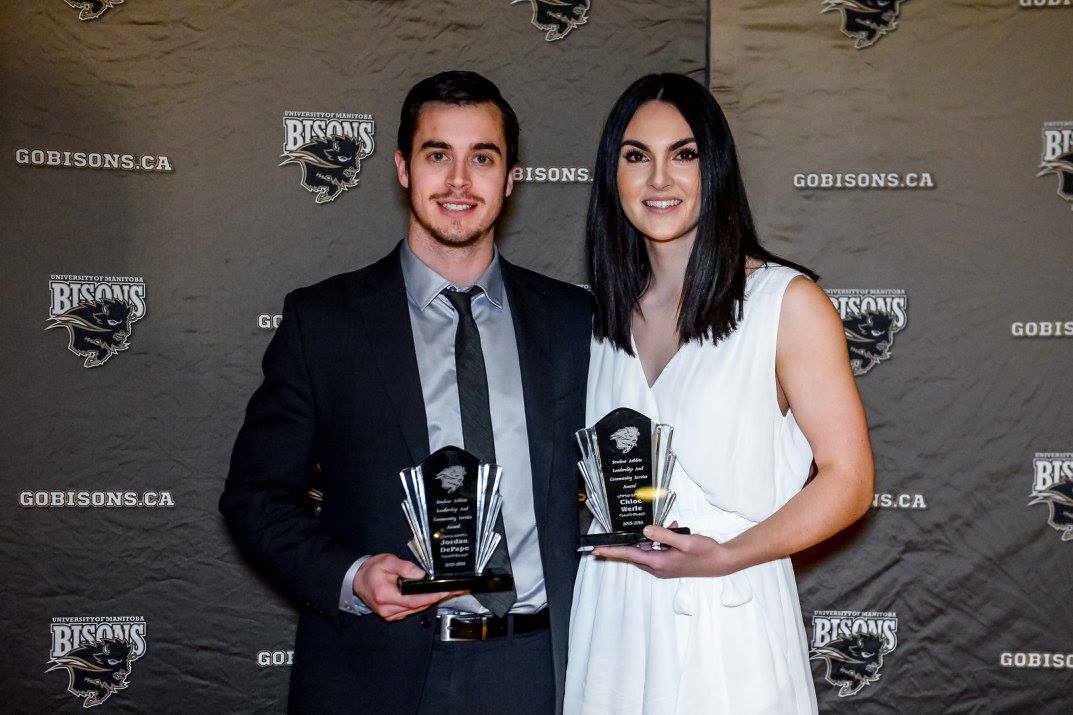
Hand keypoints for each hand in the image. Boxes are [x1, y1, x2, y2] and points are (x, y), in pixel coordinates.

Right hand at [353, 553, 461, 620]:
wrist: (358, 580)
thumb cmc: (371, 570)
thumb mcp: (388, 561)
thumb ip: (405, 567)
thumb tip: (421, 575)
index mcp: (386, 596)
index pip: (414, 600)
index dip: (432, 597)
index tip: (445, 592)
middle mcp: (388, 610)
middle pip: (418, 607)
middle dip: (436, 598)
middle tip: (453, 591)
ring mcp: (390, 615)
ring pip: (415, 610)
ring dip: (430, 602)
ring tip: (445, 592)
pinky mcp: (392, 616)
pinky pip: (410, 611)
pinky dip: (421, 604)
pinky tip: (430, 596)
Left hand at [592, 524, 742, 578]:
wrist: (721, 562)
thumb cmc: (705, 552)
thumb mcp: (684, 540)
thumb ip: (664, 535)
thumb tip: (645, 530)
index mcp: (659, 563)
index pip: (630, 555)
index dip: (613, 551)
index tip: (597, 550)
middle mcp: (658, 567)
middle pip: (635, 553)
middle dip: (626, 543)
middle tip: (611, 536)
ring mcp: (664, 567)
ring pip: (647, 550)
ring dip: (649, 538)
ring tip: (666, 527)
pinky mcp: (670, 564)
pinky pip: (657, 550)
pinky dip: (660, 540)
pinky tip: (672, 529)